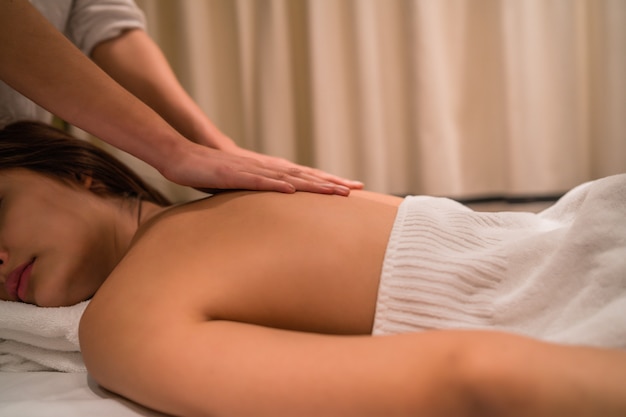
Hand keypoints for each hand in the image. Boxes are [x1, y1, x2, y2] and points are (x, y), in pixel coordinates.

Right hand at [160, 142, 362, 194]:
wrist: (184, 157)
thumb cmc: (213, 174)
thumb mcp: (243, 187)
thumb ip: (261, 194)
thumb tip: (278, 207)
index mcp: (270, 171)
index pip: (306, 177)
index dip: (329, 182)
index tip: (352, 189)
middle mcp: (266, 168)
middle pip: (305, 175)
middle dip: (331, 182)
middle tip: (358, 188)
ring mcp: (251, 169)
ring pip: (288, 177)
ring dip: (312, 184)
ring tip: (335, 190)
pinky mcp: (233, 174)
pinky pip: (258, 181)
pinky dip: (276, 185)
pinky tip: (292, 189)